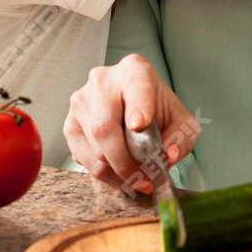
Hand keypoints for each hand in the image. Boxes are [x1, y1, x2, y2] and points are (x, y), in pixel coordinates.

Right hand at [63, 55, 198, 193]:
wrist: (136, 108)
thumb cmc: (158, 111)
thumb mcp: (181, 121)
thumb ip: (182, 138)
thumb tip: (168, 156)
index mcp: (135, 71)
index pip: (136, 88)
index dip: (137, 107)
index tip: (139, 125)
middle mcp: (102, 81)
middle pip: (105, 128)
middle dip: (127, 163)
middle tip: (146, 180)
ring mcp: (81, 102)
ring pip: (94, 148)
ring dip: (117, 173)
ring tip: (138, 180)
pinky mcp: (70, 124)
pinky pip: (83, 157)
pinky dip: (104, 174)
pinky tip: (120, 174)